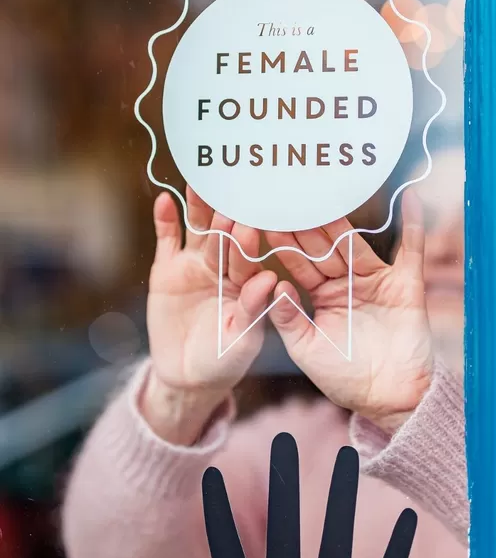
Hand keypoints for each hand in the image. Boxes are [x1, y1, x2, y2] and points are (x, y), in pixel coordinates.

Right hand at [143, 187, 275, 444]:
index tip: (252, 224)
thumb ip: (253, 310)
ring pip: (198, 229)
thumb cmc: (224, 361)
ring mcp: (195, 264)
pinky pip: (167, 239)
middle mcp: (224, 266)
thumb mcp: (241, 341)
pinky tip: (163, 199)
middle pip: (224, 235)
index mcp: (247, 281)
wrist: (187, 375)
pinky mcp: (167, 267)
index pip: (249, 256)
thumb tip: (270, 278)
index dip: (249, 241)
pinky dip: (165, 220)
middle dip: (225, 215)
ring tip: (199, 182)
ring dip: (198, 206)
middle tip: (229, 192)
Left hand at [154, 434, 416, 557]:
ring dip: (343, 504)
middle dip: (285, 486)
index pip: (230, 552)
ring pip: (335, 545)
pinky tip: (408, 522)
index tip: (208, 473)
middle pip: (287, 529)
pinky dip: (398, 556)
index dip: (219, 515)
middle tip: (283, 440)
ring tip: (348, 459)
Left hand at [265, 190, 433, 431]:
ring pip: (356, 244)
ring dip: (342, 220)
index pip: (298, 262)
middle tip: (288, 194)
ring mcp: (376, 281)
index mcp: (321, 296)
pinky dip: (414, 225)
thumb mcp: (306, 349)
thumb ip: (288, 317)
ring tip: (327, 190)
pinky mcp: (406, 285)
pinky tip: (410, 198)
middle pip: (324, 247)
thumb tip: (274, 284)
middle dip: (306, 223)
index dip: (281, 242)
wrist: (389, 399)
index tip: (262, 216)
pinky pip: (411, 251)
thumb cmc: (344, 378)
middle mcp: (347, 282)